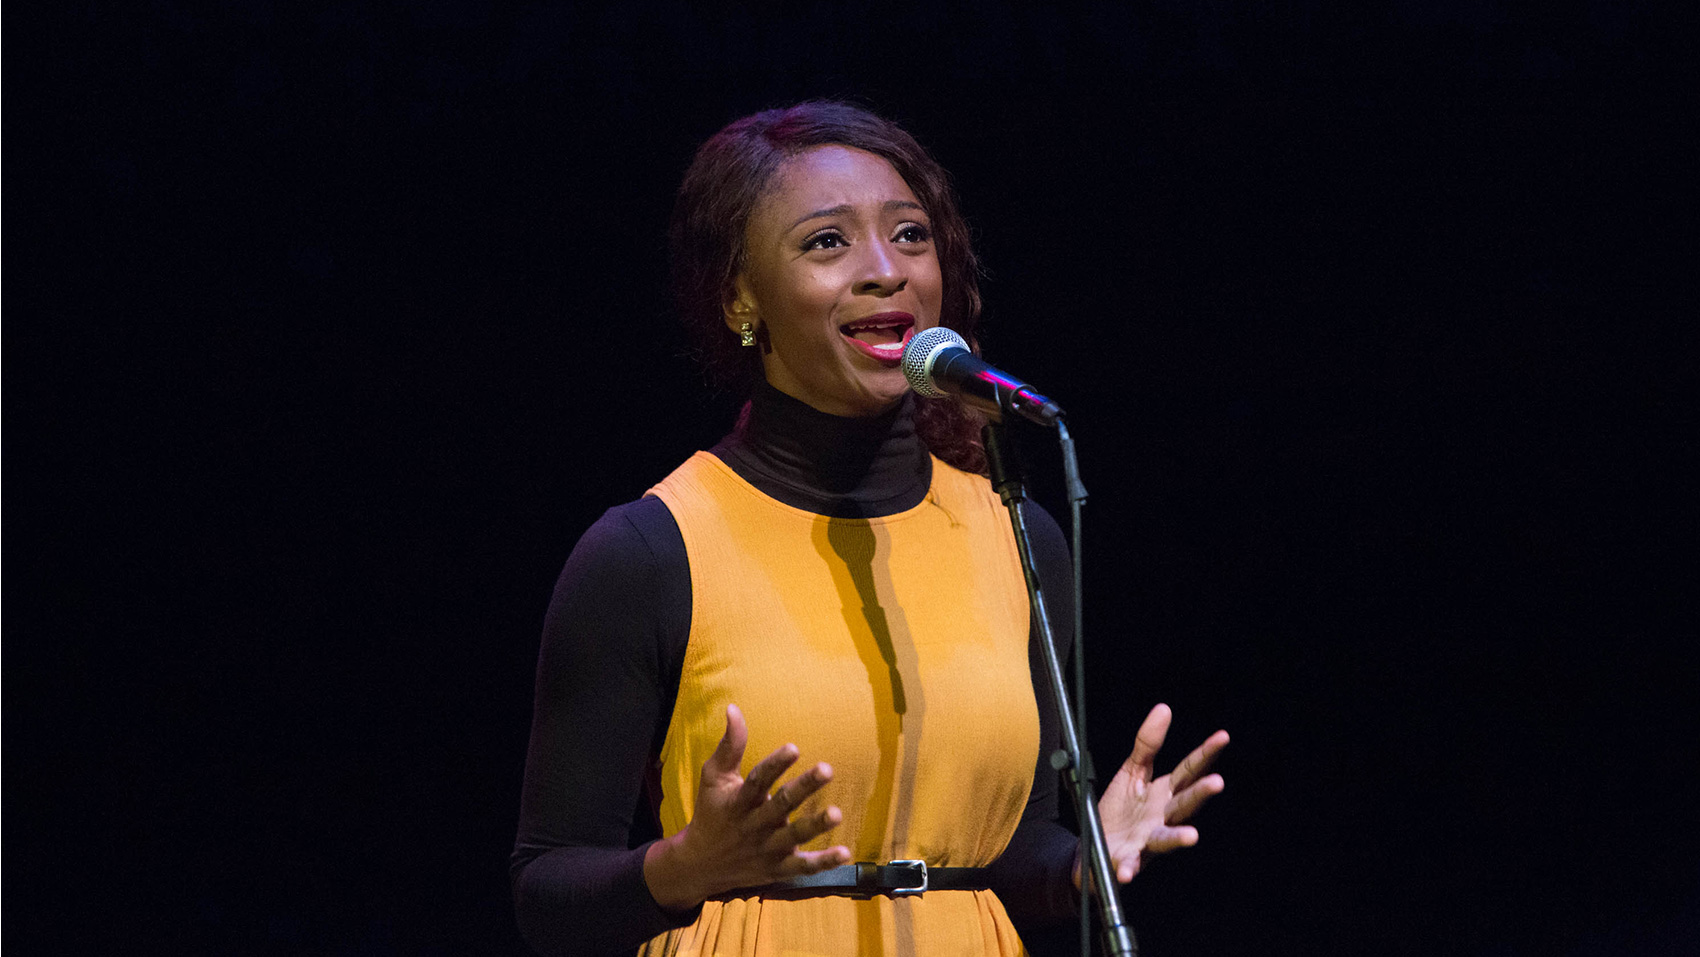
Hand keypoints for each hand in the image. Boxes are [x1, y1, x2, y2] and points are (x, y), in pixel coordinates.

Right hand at [643, 704, 851, 910]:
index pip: (757, 781)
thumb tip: (733, 708)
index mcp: (738, 802)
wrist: (700, 865)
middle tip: (827, 769)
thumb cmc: (711, 812)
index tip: (793, 747)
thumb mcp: (713, 778)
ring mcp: (767, 849)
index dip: (774, 765)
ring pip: (794, 837)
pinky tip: (845, 853)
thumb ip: (729, 746)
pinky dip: (823, 862)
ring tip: (837, 813)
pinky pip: (802, 867)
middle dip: (804, 788)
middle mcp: (754, 826)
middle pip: (781, 806)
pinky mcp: (777, 869)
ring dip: (816, 826)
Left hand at [1077, 703, 1227, 887]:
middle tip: (1217, 782)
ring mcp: (1148, 839)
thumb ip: (1148, 744)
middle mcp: (1163, 817)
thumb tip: (1164, 708)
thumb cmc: (1121, 810)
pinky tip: (1128, 872)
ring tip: (1192, 836)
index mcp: (1165, 793)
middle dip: (1201, 794)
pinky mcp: (1128, 858)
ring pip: (1166, 837)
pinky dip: (1129, 868)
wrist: (1097, 845)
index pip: (1190, 770)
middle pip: (1185, 803)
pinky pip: (1129, 864)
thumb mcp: (1133, 771)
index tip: (1223, 736)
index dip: (1206, 753)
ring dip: (1178, 837)